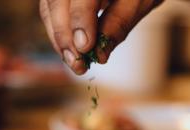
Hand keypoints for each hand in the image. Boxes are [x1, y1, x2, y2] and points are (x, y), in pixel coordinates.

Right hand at [40, 0, 162, 74]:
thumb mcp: (140, 1)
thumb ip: (120, 22)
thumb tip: (99, 55)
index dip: (80, 19)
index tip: (85, 47)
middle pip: (56, 1)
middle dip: (64, 35)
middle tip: (77, 63)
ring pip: (49, 8)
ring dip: (59, 39)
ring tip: (74, 63)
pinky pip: (50, 11)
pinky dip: (59, 34)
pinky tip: (71, 52)